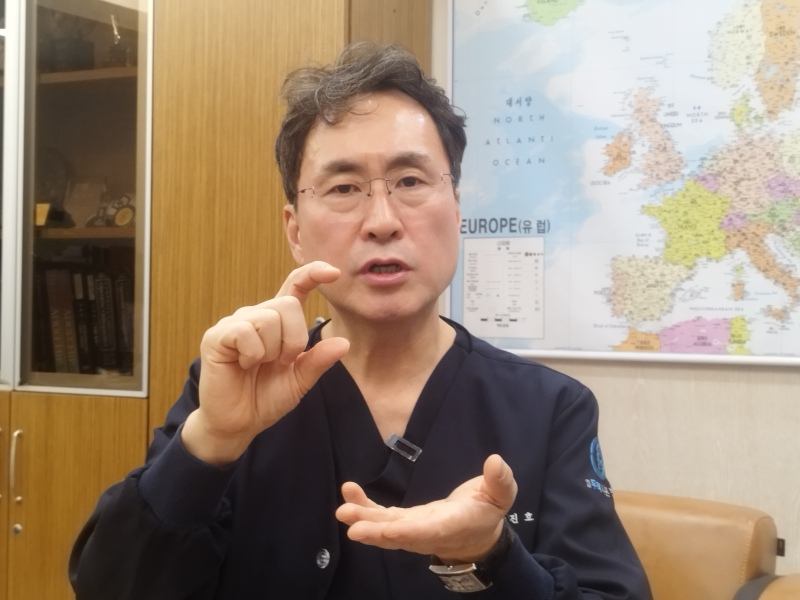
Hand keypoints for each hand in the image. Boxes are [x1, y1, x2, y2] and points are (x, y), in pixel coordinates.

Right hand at [182, 261, 349, 464]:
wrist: (238, 424)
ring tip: (259, 365)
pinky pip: (245, 331)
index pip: (294, 286)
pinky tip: (243, 365)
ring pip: (269, 318)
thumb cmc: (265, 398)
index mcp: (277, 322)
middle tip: (281, 362)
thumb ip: (318, 360)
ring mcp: (234, 324)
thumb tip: (344, 343)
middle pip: (288, 305)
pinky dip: (253, 353)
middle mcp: (255, 315)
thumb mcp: (300, 380)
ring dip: (272, 350)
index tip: (334, 272)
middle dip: (294, 339)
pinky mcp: (216, 336)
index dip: (312, 274)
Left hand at [335, 455, 516, 563]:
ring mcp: (411, 529)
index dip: (409, 532)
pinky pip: (380, 516)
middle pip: (398, 535)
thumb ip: (500, 481)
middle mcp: (426, 532)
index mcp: (451, 526)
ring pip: (384, 528)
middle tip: (352, 527)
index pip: (428, 532)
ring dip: (363, 519)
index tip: (389, 530)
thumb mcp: (501, 496)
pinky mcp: (403, 521)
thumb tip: (496, 462)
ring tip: (343, 510)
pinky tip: (349, 492)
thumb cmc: (487, 512)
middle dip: (375, 531)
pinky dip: (364, 506)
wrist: (475, 535)